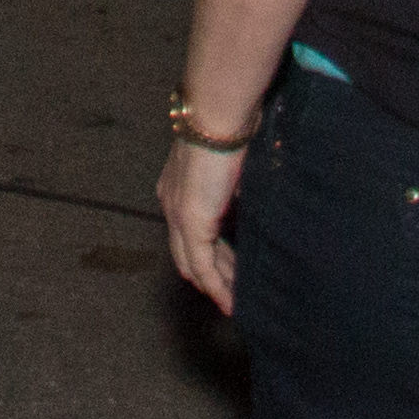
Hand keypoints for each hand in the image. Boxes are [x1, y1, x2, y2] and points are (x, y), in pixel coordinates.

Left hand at [157, 135, 246, 313]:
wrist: (217, 115)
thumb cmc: (229, 126)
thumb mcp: (229, 160)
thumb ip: (232, 184)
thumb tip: (246, 199)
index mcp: (176, 189)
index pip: (188, 232)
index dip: (206, 251)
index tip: (227, 264)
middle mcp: (171, 206)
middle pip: (187, 253)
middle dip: (211, 275)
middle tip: (232, 292)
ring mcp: (178, 217)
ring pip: (194, 264)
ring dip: (215, 285)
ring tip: (234, 303)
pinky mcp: (191, 224)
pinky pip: (203, 266)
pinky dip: (217, 287)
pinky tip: (231, 301)